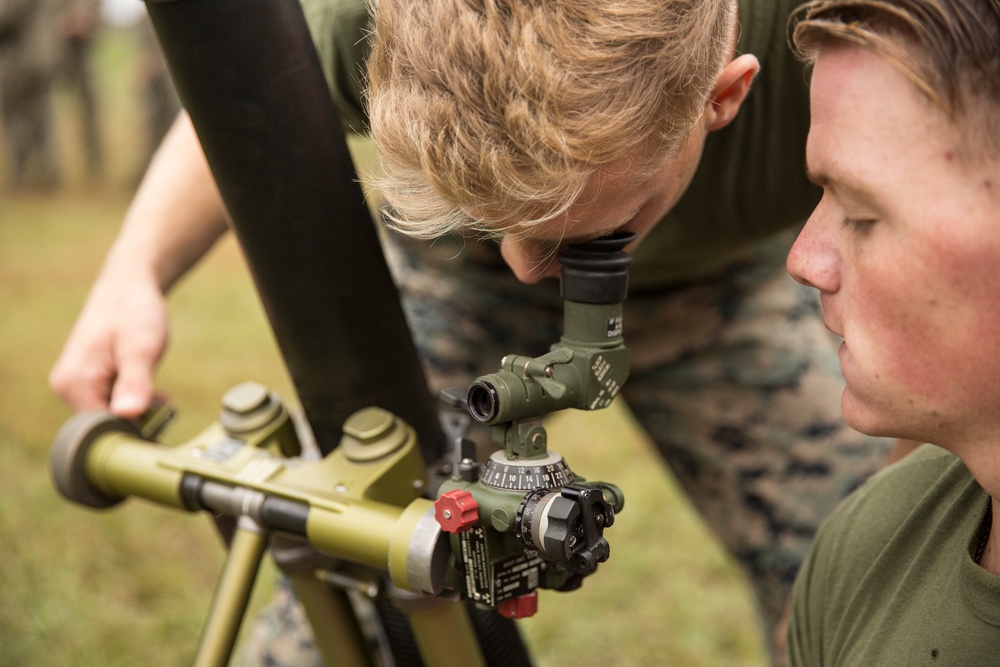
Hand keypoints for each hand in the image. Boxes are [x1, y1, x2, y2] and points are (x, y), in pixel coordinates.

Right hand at [49, 271, 168, 418]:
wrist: (129, 286)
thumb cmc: (134, 310)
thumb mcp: (141, 346)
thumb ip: (135, 381)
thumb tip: (129, 414)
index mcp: (74, 383)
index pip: (101, 430)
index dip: (132, 433)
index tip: (161, 425)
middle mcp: (68, 387)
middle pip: (105, 426)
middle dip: (137, 423)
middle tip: (167, 407)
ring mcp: (77, 385)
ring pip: (111, 416)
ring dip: (139, 413)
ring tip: (162, 398)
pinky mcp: (90, 382)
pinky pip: (112, 405)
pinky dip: (134, 403)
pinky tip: (154, 394)